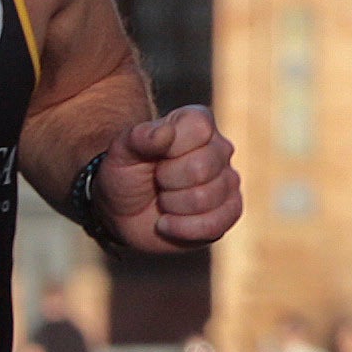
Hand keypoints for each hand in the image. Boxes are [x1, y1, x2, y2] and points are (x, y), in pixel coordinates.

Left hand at [90, 106, 244, 251]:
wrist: (123, 212)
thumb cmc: (126, 174)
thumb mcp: (121, 151)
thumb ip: (139, 136)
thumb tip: (165, 132)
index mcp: (197, 123)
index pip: (198, 130)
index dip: (169, 149)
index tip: (153, 156)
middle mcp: (219, 148)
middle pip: (201, 169)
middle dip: (166, 182)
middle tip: (157, 182)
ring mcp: (228, 181)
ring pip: (205, 199)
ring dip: (172, 206)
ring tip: (164, 201)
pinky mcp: (229, 212)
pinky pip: (216, 225)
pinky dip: (183, 229)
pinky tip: (170, 223)